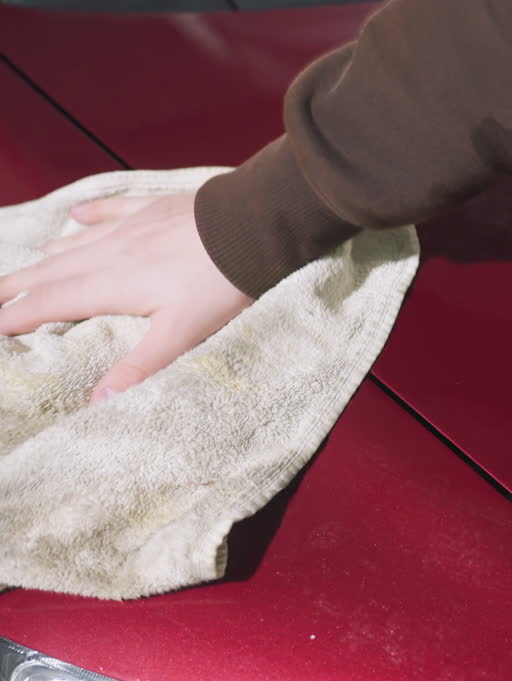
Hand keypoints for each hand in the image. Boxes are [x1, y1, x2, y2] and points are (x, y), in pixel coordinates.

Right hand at [0, 193, 252, 404]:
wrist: (251, 227)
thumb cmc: (219, 283)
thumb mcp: (182, 333)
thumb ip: (140, 366)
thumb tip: (97, 402)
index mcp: (111, 285)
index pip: (50, 303)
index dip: (15, 316)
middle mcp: (110, 252)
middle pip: (50, 271)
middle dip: (16, 287)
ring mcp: (132, 227)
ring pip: (77, 242)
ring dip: (48, 256)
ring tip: (28, 264)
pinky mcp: (155, 209)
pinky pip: (112, 209)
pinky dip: (91, 214)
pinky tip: (77, 214)